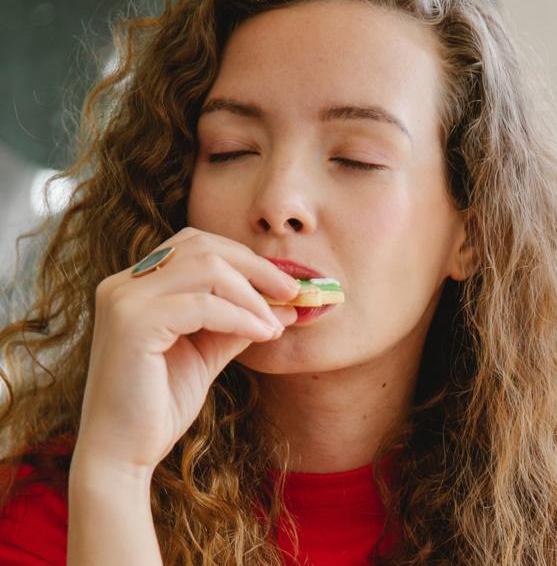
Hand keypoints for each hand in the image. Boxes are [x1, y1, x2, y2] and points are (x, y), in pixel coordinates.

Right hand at [74, 227, 299, 472]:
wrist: (122, 454)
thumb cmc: (160, 405)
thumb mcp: (207, 352)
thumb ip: (237, 322)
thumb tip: (284, 303)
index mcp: (134, 285)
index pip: (196, 245)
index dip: (245, 259)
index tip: (285, 285)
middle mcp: (122, 284)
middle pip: (202, 246)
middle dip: (255, 266)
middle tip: (291, 291)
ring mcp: (123, 300)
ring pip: (206, 267)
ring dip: (252, 294)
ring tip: (276, 323)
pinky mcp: (132, 323)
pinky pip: (203, 304)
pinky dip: (241, 316)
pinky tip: (262, 335)